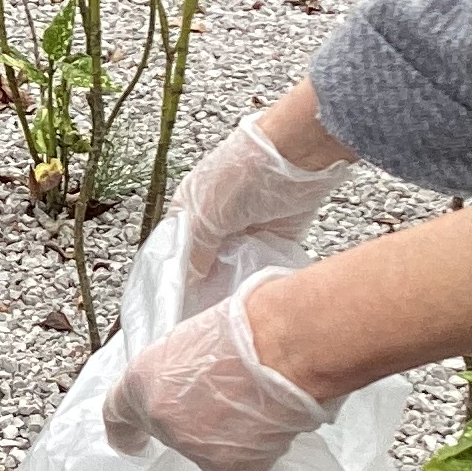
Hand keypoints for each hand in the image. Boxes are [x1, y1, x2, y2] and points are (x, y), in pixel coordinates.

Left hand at [100, 269, 329, 470]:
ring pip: (210, 449)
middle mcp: (160, 416)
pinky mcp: (226, 467)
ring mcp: (192, 445)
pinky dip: (253, 454)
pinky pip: (237, 469)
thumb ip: (180, 369)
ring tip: (256, 401)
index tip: (132, 440)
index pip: (117, 413)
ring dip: (230, 433)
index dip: (126, 430)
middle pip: (175, 432)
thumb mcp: (193, 336)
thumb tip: (191, 386)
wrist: (284, 345)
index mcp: (141, 378)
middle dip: (200, 419)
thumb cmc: (249, 327)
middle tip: (230, 395)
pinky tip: (267, 425)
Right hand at [174, 98, 353, 300]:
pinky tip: (254, 299)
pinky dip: (258, 281)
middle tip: (204, 317)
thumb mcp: (205, 216)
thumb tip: (186, 285)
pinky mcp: (276, 238)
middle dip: (206, 289)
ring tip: (229, 312)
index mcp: (189, 212)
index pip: (175, 255)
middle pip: (205, 266)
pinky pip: (262, 267)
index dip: (175, 281)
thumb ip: (193, 253)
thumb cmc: (242, 172)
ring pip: (234, 270)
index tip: (176, 310)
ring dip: (233, 286)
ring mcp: (246, 231)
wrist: (297, 152)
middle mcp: (215, 223)